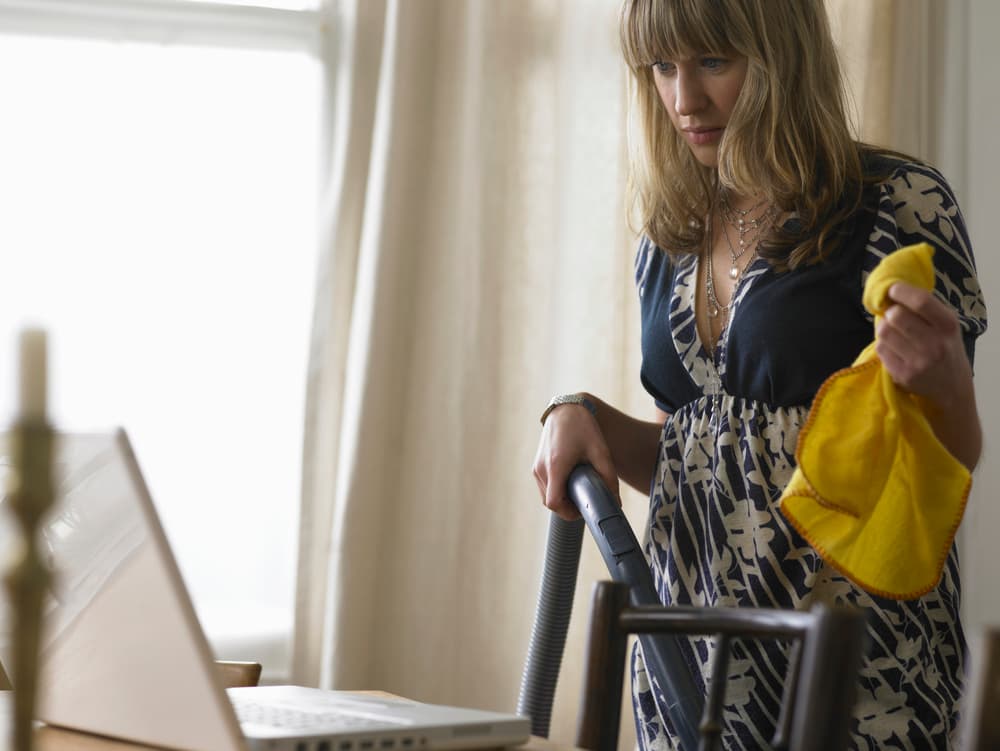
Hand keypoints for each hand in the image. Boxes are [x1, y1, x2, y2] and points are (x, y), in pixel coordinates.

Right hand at [532, 401, 619, 520]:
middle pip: (550, 502)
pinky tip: (570, 482)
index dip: (568, 512)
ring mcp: (537, 467)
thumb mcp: (600, 451)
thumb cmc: (582, 428)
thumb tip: (616, 502)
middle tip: (585, 501)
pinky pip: (545, 487)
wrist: (565, 410)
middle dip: (567, 507)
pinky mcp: (537, 465)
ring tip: (579, 490)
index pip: (554, 503)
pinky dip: (556, 490)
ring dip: (561, 499)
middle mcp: (542, 469)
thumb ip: (609, 477)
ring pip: (546, 496)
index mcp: (556, 466)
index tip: (582, 510)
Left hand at [875, 282, 972, 407]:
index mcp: (948, 326)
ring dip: (884, 329)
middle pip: (896, 316)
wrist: (952, 388)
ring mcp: (919, 361)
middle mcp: (936, 344)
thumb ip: (925, 310)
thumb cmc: (945, 349)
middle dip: (890, 312)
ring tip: (894, 333)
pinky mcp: (903, 374)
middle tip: (893, 316)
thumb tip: (893, 290)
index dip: (902, 292)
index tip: (892, 289)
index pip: (921, 301)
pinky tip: (894, 349)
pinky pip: (881, 349)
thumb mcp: (946, 327)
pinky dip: (883, 345)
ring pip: (884, 332)